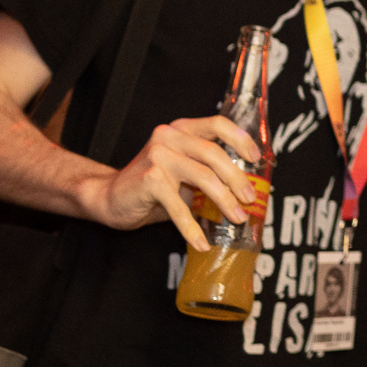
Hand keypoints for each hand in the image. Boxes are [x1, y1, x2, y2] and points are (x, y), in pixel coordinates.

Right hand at [80, 116, 262, 249]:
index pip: (218, 123)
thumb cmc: (154, 186)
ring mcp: (158, 156)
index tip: (256, 159)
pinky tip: (202, 243)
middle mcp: (169, 137)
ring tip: (237, 218)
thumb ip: (211, 171)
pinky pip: (179, 207)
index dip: (241, 139)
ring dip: (225, 201)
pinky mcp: (149, 179)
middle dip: (238, 179)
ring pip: (204, 177)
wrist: (110, 198)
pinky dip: (193, 228)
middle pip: (215, 153)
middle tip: (250, 200)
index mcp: (182, 130)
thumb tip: (249, 189)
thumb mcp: (186, 172)